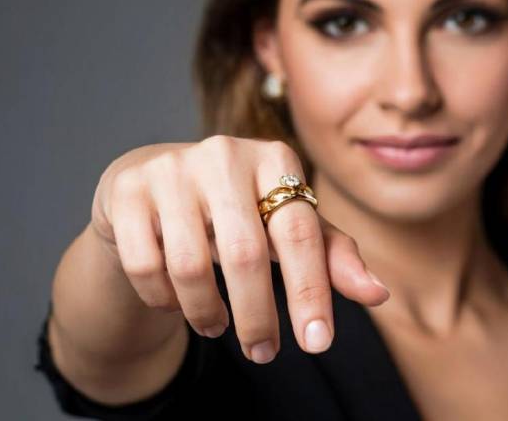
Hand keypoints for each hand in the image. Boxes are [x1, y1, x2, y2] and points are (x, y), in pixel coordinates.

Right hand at [89, 136, 389, 363]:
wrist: (160, 183)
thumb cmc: (238, 208)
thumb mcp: (287, 224)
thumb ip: (331, 254)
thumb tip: (378, 294)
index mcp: (274, 159)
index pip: (299, 232)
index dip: (311, 291)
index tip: (318, 343)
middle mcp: (223, 154)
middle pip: (246, 254)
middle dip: (257, 317)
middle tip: (263, 352)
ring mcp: (170, 169)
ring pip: (190, 266)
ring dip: (208, 313)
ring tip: (218, 327)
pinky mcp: (128, 189)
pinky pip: (146, 265)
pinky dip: (165, 299)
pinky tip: (177, 303)